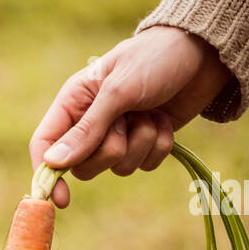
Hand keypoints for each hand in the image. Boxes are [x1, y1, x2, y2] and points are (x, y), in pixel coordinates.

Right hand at [29, 26, 231, 206]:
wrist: (203, 51)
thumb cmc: (154, 59)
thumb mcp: (118, 92)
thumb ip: (87, 130)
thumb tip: (53, 163)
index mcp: (74, 102)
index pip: (45, 143)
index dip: (47, 172)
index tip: (61, 198)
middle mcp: (91, 121)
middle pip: (83, 165)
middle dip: (110, 150)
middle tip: (127, 122)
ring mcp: (120, 134)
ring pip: (117, 167)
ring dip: (140, 143)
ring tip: (150, 113)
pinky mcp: (145, 141)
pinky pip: (145, 164)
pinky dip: (159, 145)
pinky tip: (165, 119)